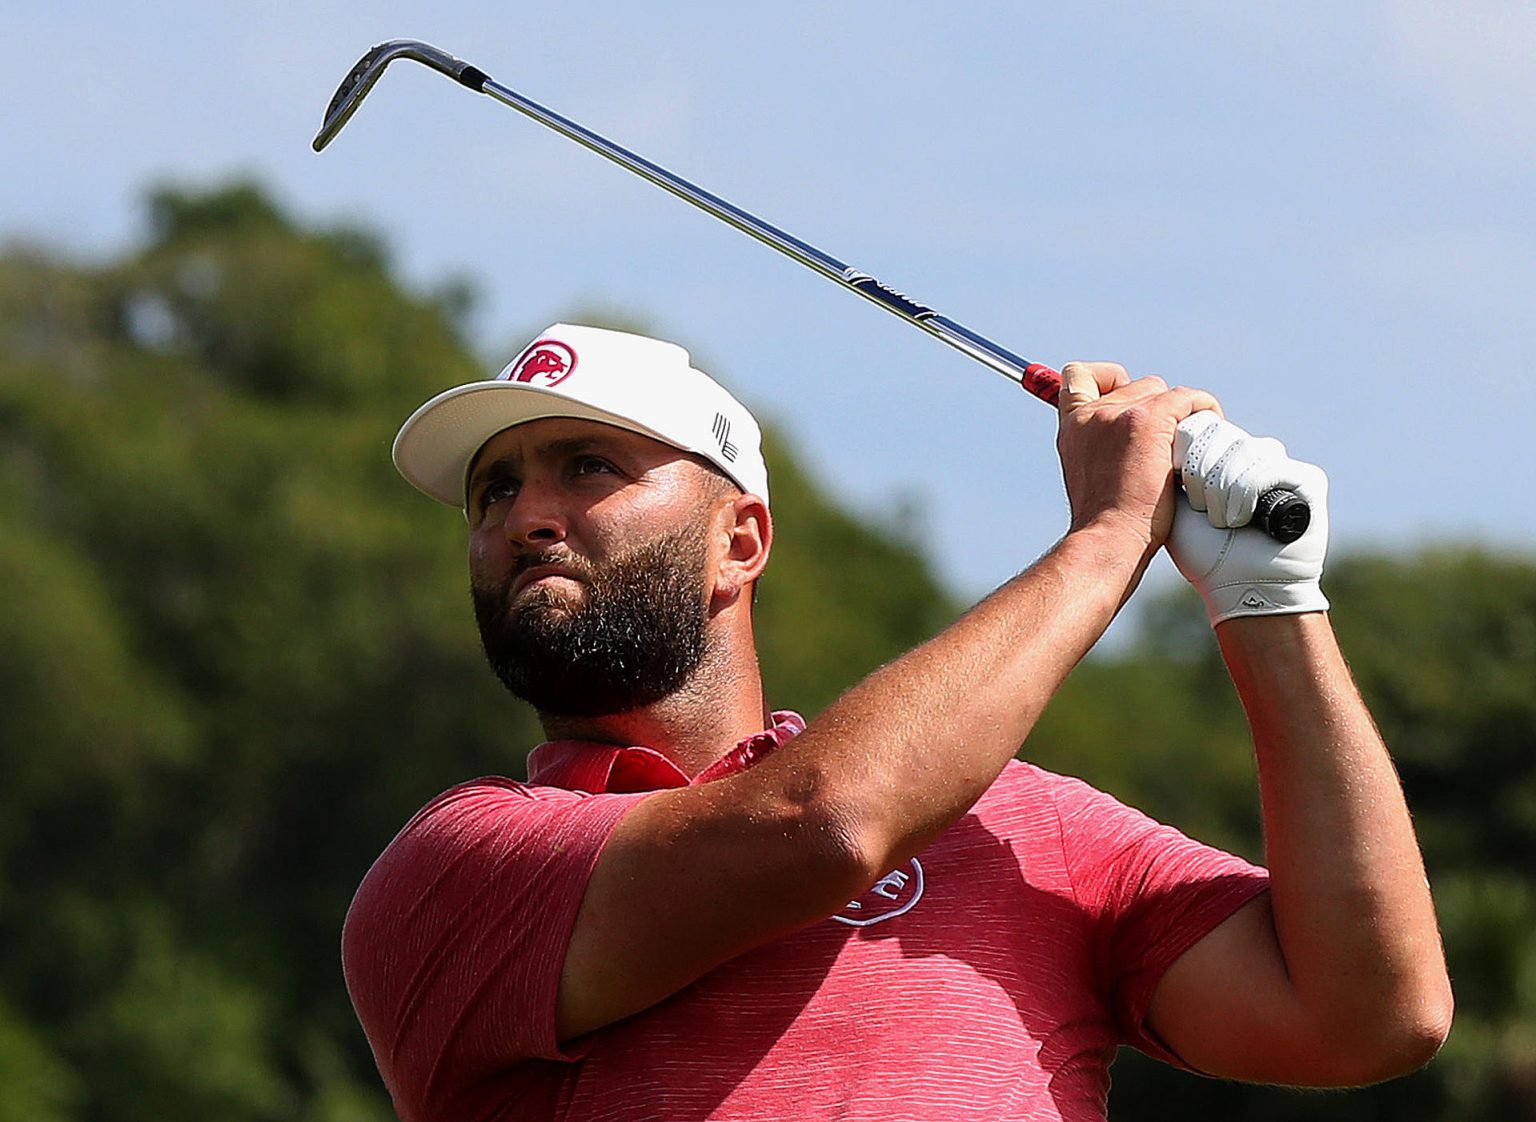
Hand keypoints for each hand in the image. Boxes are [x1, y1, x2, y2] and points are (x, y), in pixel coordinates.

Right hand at [1056, 363, 1220, 557]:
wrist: (1109, 537)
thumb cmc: (1106, 521)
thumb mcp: (1088, 476)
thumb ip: (1101, 449)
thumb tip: (1131, 445)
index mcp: (1073, 426)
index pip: (1078, 377)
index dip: (1106, 378)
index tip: (1124, 395)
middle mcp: (1092, 413)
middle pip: (1137, 385)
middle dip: (1157, 407)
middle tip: (1168, 443)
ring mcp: (1120, 414)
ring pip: (1163, 391)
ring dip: (1179, 413)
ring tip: (1185, 446)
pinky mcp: (1149, 420)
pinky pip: (1188, 398)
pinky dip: (1204, 409)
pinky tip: (1206, 432)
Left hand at [1169, 411, 1329, 625]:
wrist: (1241, 588)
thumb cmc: (1205, 552)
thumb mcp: (1175, 502)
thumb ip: (1171, 463)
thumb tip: (1169, 426)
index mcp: (1224, 456)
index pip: (1202, 426)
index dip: (1188, 459)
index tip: (1186, 496)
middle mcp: (1254, 454)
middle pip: (1220, 434)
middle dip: (1204, 478)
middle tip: (1208, 514)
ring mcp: (1282, 464)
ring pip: (1241, 450)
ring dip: (1223, 494)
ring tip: (1226, 522)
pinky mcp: (1308, 478)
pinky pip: (1266, 466)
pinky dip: (1244, 496)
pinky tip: (1244, 521)